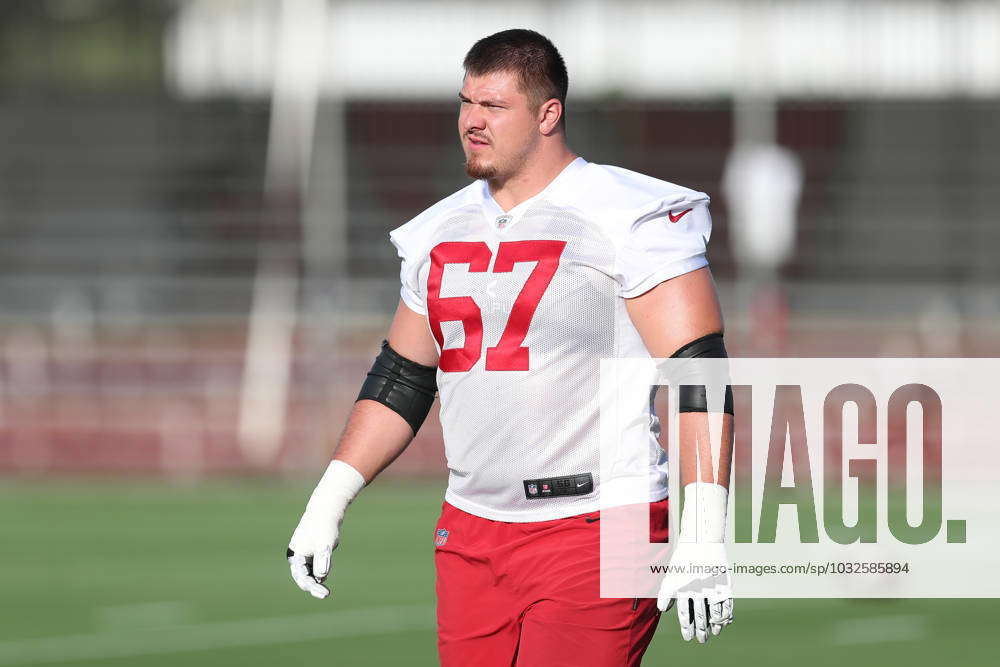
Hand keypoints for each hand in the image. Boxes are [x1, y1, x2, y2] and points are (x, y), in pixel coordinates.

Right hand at [287, 460, 365, 599]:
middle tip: (326, 594)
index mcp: (296, 555)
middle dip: (314, 586)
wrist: (326, 510)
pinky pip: (315, 567)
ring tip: (325, 570)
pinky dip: (321, 569)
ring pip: (310, 573)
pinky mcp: (311, 553)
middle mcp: (297, 556)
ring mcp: (303, 555)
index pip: (302, 577)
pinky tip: (325, 560)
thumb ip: (323, 560)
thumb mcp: (325, 544)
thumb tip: (321, 577)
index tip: (325, 594)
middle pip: (304, 577)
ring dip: (318, 577)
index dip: (313, 587)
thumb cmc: (325, 527)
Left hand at [656, 482, 733, 642]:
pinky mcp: (724, 583)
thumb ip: (665, 593)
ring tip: (714, 633)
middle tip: (701, 640)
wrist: (701, 540)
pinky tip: (725, 622)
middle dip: (701, 631)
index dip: (686, 627)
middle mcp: (697, 588)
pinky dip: (727, 615)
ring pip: (715, 613)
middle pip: (700, 616)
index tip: (688, 637)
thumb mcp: (671, 574)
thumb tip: (662, 611)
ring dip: (715, 626)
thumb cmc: (683, 559)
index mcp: (683, 587)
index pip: (684, 613)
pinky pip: (727, 604)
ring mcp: (712, 586)